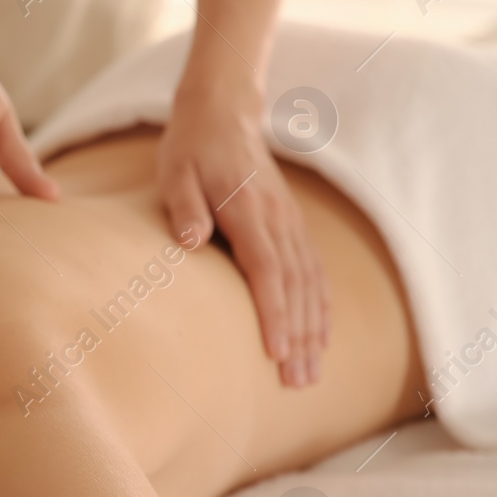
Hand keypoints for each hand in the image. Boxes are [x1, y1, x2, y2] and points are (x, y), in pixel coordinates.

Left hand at [157, 89, 330, 386]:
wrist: (223, 113)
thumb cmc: (189, 148)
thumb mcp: (174, 172)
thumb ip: (184, 208)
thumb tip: (190, 241)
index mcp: (249, 211)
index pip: (266, 271)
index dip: (272, 314)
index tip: (275, 352)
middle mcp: (278, 219)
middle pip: (295, 287)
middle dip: (298, 338)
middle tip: (298, 383)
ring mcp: (290, 222)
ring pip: (310, 284)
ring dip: (314, 330)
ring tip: (312, 373)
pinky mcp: (292, 224)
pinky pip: (314, 271)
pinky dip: (320, 306)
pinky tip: (322, 335)